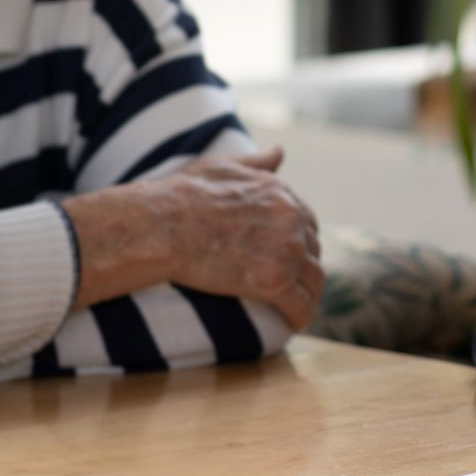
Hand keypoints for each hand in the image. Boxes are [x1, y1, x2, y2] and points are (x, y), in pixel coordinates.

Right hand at [157, 147, 324, 328]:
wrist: (162, 225)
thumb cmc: (183, 195)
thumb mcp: (223, 166)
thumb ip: (256, 163)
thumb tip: (280, 151)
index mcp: (282, 193)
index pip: (306, 221)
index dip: (299, 240)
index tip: (287, 255)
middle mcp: (292, 219)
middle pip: (313, 250)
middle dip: (303, 266)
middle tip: (289, 283)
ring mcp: (286, 251)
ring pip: (314, 280)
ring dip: (308, 294)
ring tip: (296, 306)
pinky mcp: (274, 282)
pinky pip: (301, 306)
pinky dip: (300, 317)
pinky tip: (293, 323)